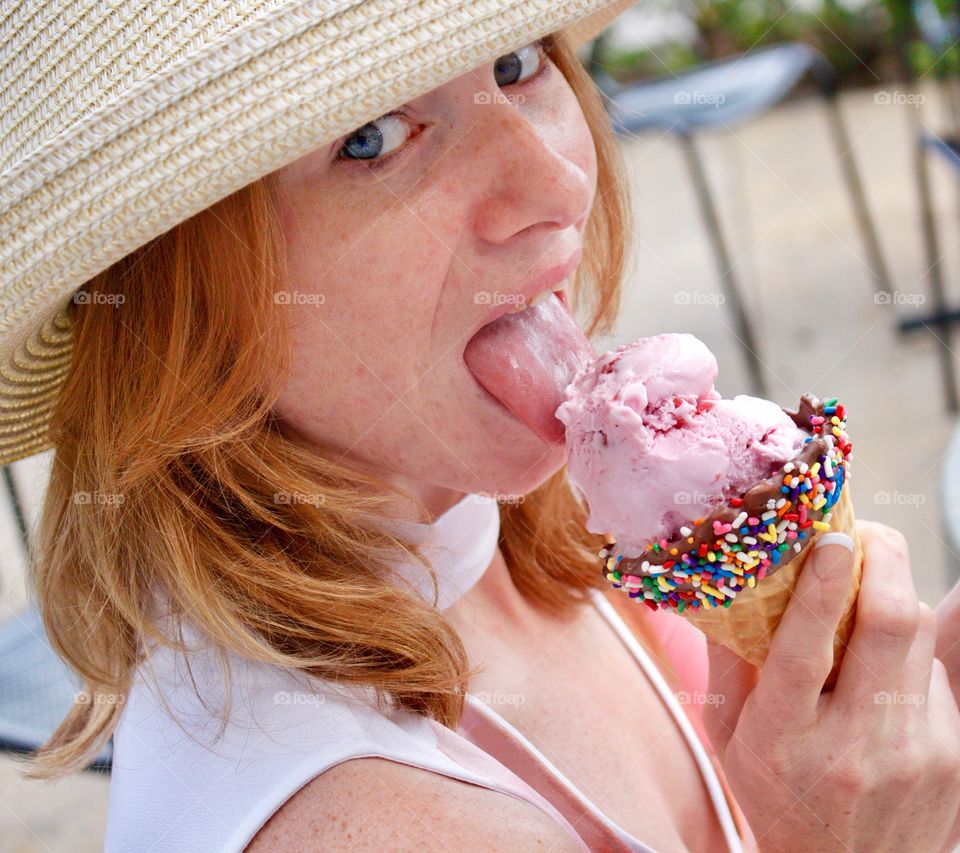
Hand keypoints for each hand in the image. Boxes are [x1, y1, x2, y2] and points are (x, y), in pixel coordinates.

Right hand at [702, 520, 959, 852]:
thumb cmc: (776, 793)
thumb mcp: (729, 735)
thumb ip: (728, 659)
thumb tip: (731, 579)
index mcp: (784, 738)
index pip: (807, 651)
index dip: (820, 587)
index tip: (829, 538)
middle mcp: (855, 744)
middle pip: (889, 626)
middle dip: (884, 561)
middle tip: (862, 533)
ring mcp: (914, 750)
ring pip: (919, 636)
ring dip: (894, 592)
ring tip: (865, 580)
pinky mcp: (953, 753)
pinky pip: (935, 669)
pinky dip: (906, 644)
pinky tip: (880, 655)